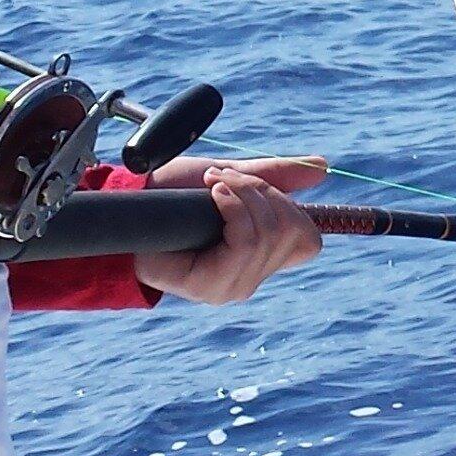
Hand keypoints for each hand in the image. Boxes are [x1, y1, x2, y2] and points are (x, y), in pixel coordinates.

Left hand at [130, 156, 324, 304]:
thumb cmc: (175, 195)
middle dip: (260, 189)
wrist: (133, 202)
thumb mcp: (235, 178)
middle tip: (223, 180)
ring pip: (269, 233)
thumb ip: (277, 176)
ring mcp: (233, 287)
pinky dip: (233, 208)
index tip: (250, 186)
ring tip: (213, 187)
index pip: (309, 240)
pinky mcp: (212, 288)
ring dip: (243, 194)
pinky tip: (213, 200)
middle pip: (291, 228)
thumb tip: (322, 168)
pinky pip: (246, 242)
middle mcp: (252, 278)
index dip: (289, 207)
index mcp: (262, 258)